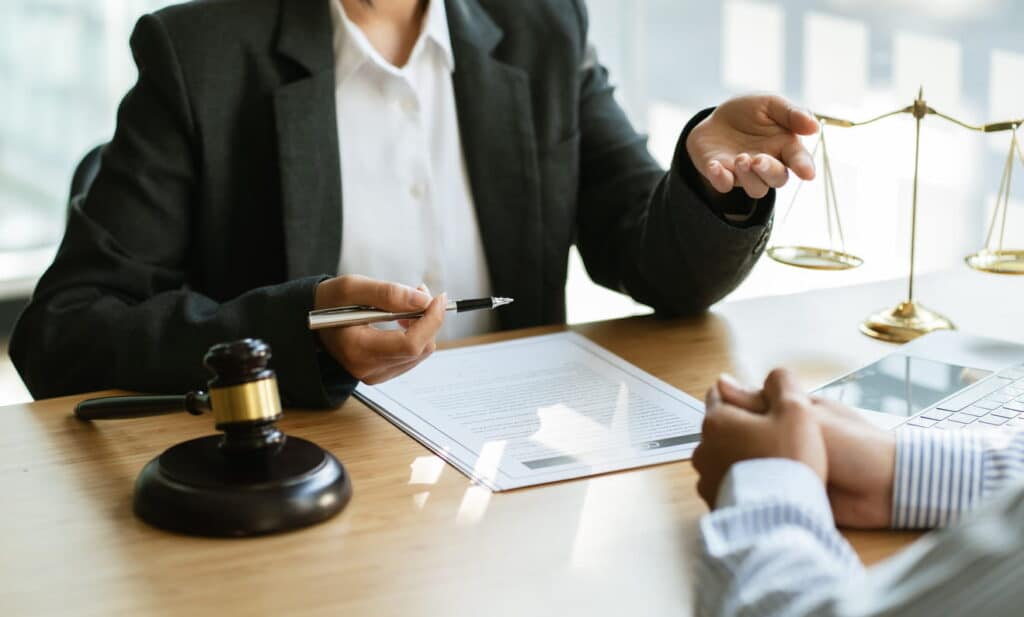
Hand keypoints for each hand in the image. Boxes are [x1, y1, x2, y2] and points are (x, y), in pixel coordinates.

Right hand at [314, 275, 445, 384]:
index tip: (438, 298)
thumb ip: (388, 293)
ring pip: (420, 352)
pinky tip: (402, 320)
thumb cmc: (331, 302)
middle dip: (429, 319)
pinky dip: (416, 335)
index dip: (430, 321)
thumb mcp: (353, 287)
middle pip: (419, 349)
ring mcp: (375, 374)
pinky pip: (413, 356)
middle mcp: (367, 368)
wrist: (315, 320)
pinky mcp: (382, 373)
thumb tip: (423, 301)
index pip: (409, 344)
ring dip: (423, 326)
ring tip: (407, 304)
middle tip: (420, 293)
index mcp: (357, 349)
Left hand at [686, 95, 818, 198]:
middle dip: (770, 171)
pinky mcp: (724, 176)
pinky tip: (715, 165)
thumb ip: (791, 114)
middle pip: (778, 179)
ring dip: (749, 177)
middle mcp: (769, 164)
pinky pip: (724, 186)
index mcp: (785, 146)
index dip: (804, 167)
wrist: (716, 118)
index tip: (807, 173)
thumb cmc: (749, 112)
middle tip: (759, 159)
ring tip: (740, 159)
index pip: (799, 160)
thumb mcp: (770, 104)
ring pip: (756, 189)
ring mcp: (746, 173)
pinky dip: (720, 178)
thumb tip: (815, 126)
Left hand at [693, 368, 826, 508]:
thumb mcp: (796, 411)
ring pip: (722, 456)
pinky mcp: (713, 502)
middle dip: (743, 429)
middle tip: (773, 437)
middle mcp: (703, 447)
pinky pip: (727, 484)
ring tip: (771, 464)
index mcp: (717, 419)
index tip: (760, 404)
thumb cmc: (789, 462)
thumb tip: (771, 373)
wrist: (781, 517)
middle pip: (722, 427)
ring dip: (740, 457)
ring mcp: (705, 477)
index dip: (743, 397)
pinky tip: (763, 487)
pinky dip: (741, 482)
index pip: (721, 394)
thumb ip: (783, 384)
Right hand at [715, 373, 896, 527]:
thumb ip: (761, 403)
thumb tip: (721, 382)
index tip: (709, 422)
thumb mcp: (804, 417)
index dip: (727, 413)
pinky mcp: (790, 491)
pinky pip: (764, 489)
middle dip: (728, 444)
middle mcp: (785, 437)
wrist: (888, 490)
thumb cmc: (854, 445)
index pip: (746, 407)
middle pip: (744, 436)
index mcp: (789, 413)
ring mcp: (786, 465)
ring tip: (720, 474)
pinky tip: (735, 492)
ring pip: (749, 464)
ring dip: (738, 468)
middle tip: (711, 453)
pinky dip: (753, 490)